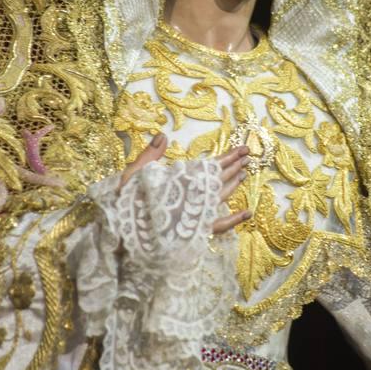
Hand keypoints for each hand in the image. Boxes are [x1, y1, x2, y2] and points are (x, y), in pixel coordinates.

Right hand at [120, 137, 250, 234]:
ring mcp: (195, 216)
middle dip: (234, 166)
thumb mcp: (133, 175)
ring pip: (220, 198)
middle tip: (248, 154)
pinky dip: (234, 220)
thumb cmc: (126, 203)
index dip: (226, 158)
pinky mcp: (195, 232)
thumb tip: (163, 135)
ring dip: (233, 184)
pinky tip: (248, 213)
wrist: (122, 234)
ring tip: (244, 173)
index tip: (240, 150)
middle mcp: (191, 198)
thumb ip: (150, 155)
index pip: (208, 167)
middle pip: (218, 180)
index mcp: (179, 183)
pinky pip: (219, 226)